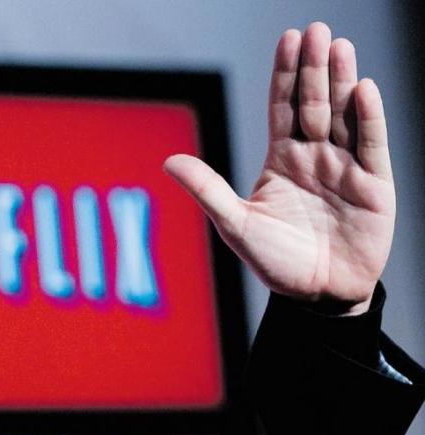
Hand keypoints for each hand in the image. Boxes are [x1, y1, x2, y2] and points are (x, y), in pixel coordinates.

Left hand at [164, 22, 393, 314]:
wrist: (317, 296)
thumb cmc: (276, 262)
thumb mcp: (235, 224)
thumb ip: (207, 190)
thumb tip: (169, 161)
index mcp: (282, 160)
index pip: (283, 107)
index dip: (285, 74)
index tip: (287, 40)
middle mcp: (315, 156)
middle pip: (313, 102)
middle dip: (313, 67)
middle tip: (315, 30)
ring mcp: (345, 167)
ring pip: (343, 115)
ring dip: (341, 81)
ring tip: (338, 46)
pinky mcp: (374, 185)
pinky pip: (371, 144)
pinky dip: (368, 118)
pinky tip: (363, 90)